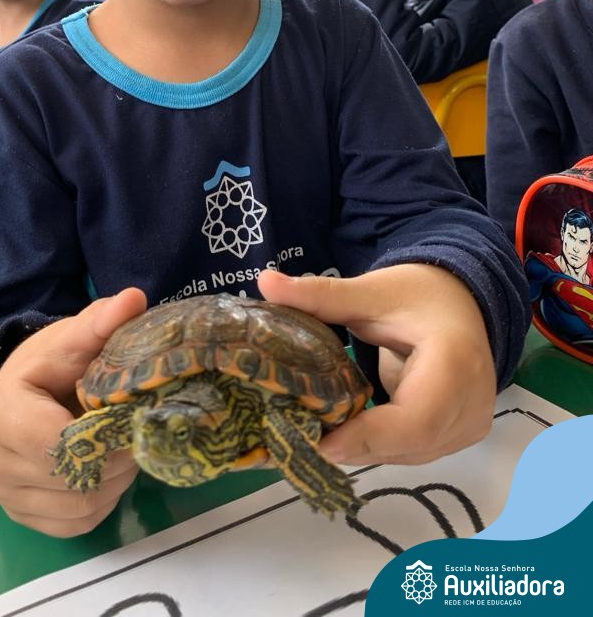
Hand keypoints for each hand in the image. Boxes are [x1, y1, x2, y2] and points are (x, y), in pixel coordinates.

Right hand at [0, 287, 146, 536]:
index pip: (59, 443)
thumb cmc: (48, 364)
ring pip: (79, 507)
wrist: (22, 391)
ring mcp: (7, 495)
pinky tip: (106, 471)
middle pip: (74, 480)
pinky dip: (101, 502)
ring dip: (114, 482)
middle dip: (117, 458)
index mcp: (4, 414)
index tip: (131, 416)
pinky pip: (75, 525)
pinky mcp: (22, 516)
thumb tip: (134, 299)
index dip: (106, 435)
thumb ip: (101, 321)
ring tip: (122, 448)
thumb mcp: (71, 338)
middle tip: (135, 431)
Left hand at [258, 265, 495, 466]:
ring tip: (316, 433)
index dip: (369, 437)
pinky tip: (345, 431)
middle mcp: (472, 401)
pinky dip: (379, 445)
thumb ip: (321, 295)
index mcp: (455, 361)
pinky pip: (415, 451)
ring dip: (365, 448)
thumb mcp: (370, 292)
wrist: (461, 302)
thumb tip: (265, 282)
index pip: (416, 418)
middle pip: (410, 443)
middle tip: (302, 437)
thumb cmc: (417, 294)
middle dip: (357, 445)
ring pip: (411, 454)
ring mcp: (470, 424)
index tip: (320, 442)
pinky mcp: (460, 434)